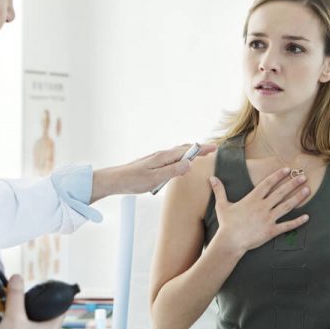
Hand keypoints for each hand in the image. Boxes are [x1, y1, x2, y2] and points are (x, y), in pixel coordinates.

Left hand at [91, 143, 215, 201]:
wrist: (114, 180)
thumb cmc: (133, 180)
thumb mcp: (155, 178)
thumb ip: (173, 171)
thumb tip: (189, 164)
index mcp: (163, 157)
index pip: (187, 151)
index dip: (201, 149)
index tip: (214, 148)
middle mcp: (161, 155)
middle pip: (183, 149)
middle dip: (197, 149)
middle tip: (211, 151)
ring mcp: (156, 159)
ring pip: (177, 154)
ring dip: (189, 153)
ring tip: (200, 155)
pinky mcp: (152, 164)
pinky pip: (171, 159)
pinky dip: (180, 159)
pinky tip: (180, 164)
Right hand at [209, 167, 310, 255]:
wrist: (230, 241)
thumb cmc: (227, 224)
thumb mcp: (222, 205)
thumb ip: (219, 190)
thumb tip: (212, 178)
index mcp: (252, 199)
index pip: (268, 184)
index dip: (278, 176)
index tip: (287, 170)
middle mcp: (263, 206)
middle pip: (281, 192)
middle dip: (293, 183)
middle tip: (303, 176)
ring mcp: (268, 218)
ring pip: (287, 206)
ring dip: (298, 197)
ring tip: (307, 190)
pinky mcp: (271, 231)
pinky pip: (287, 225)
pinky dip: (297, 222)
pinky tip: (307, 217)